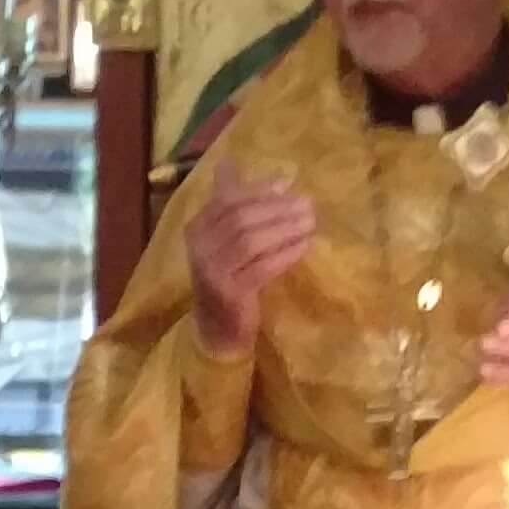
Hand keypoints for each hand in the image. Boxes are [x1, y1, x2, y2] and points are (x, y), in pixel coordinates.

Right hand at [183, 170, 320, 358]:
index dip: (259, 189)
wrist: (218, 328)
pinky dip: (285, 255)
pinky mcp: (230, 293)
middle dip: (276, 208)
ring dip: (284, 229)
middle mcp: (200, 247)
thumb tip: (283, 180)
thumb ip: (248, 208)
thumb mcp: (232, 239)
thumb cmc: (229, 277)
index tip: (288, 183)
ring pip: (250, 241)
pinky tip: (304, 247)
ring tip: (310, 222)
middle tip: (307, 204)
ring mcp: (212, 271)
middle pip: (240, 218)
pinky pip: (261, 268)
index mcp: (198, 228)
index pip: (228, 199)